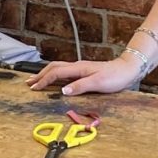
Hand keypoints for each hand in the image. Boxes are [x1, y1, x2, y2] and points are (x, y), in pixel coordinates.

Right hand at [26, 57, 140, 95]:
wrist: (128, 70)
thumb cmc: (115, 77)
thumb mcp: (98, 83)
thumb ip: (80, 86)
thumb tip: (63, 91)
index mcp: (78, 69)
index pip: (56, 73)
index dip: (43, 80)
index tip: (33, 88)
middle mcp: (77, 67)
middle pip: (54, 68)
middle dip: (40, 75)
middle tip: (29, 83)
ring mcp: (81, 69)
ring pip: (58, 69)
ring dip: (46, 74)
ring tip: (37, 81)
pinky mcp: (85, 72)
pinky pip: (65, 72)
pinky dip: (55, 75)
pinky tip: (55, 81)